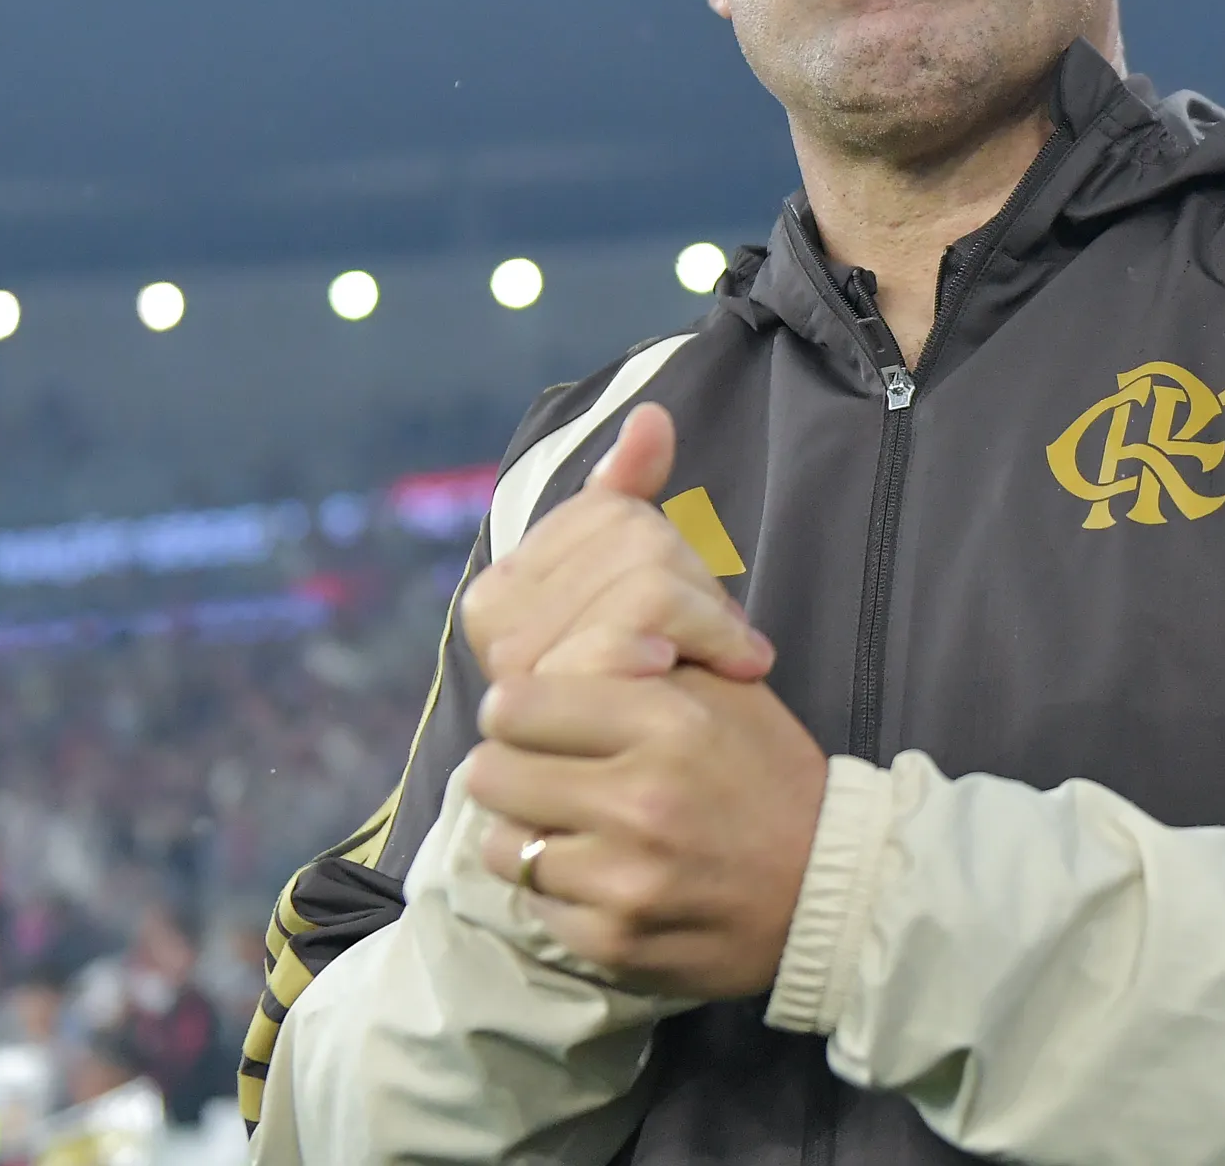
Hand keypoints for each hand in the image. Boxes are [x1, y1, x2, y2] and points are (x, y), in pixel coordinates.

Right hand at [460, 404, 773, 682]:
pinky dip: (695, 640)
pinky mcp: (562, 700)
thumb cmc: (647, 696)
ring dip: (705, 619)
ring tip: (727, 659)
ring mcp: (521, 670)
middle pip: (634, 541)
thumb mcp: (637, 591)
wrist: (659, 808)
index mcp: (502, 589)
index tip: (702, 602)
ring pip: (646, 579)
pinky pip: (640, 630)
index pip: (609, 511)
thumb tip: (653, 416)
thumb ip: (627, 496)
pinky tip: (716, 669)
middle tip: (726, 638)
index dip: (670, 545)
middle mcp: (497, 627)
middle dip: (695, 585)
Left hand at [467, 667, 826, 997]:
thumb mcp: (724, 691)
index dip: (517, 710)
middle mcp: (639, 799)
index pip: (514, 704)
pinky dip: (558, 892)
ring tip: (570, 828)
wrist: (831, 891)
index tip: (533, 722)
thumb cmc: (770, 774)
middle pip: (491, 773)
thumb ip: (638, 662)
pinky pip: (535, 906)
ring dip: (528, 834)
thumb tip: (550, 655)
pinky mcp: (614, 942)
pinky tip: (598, 878)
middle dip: (512, 769)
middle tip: (545, 776)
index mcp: (665, 721)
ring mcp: (623, 879)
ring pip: (502, 846)